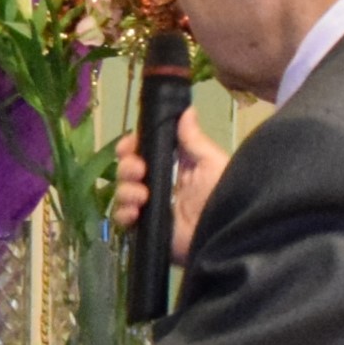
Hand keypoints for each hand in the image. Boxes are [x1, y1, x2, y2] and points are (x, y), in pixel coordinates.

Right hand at [110, 110, 228, 263]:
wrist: (222, 234)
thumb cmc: (222, 195)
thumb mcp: (212, 163)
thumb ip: (194, 139)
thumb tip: (187, 110)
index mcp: (175, 166)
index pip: (145, 150)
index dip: (133, 145)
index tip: (130, 145)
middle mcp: (160, 185)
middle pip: (128, 169)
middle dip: (127, 166)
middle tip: (140, 171)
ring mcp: (150, 208)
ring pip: (121, 192)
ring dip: (126, 190)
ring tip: (142, 196)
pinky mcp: (145, 229)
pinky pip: (122, 219)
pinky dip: (123, 213)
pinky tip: (135, 213)